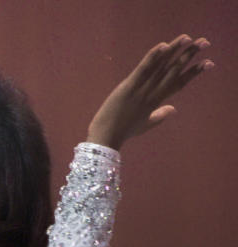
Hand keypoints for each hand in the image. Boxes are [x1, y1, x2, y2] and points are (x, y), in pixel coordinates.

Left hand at [87, 34, 212, 149]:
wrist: (106, 138)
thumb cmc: (123, 131)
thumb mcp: (145, 125)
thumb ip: (160, 115)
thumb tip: (173, 109)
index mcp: (157, 101)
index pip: (180, 83)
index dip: (194, 72)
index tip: (209, 62)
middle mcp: (153, 93)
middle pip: (174, 70)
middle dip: (190, 55)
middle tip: (204, 42)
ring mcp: (141, 90)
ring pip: (161, 67)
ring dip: (174, 50)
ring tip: (187, 38)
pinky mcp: (128, 87)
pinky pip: (143, 69)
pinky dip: (152, 57)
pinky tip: (163, 46)